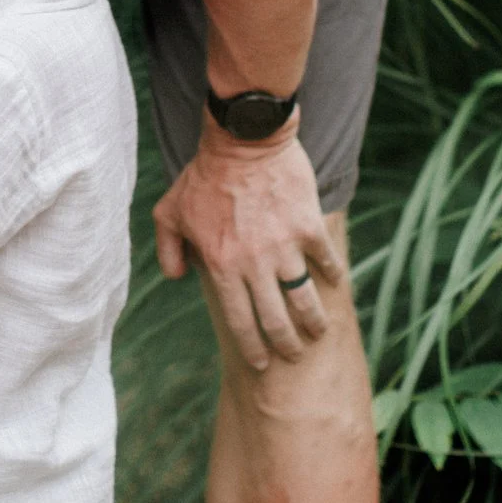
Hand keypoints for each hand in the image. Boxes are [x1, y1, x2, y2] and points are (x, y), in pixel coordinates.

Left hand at [152, 120, 340, 369]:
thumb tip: (176, 278)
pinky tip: (333, 283)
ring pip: (305, 298)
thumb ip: (168, 249)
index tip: (261, 363)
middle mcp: (254, 263)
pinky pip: (325, 260)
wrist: (243, 139)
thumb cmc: (203, 175)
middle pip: (276, 319)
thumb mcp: (169, 212)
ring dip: (314, 321)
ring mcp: (284, 246)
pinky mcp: (307, 226)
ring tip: (317, 330)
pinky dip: (331, 275)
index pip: (239, 321)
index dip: (253, 348)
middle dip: (286, 345)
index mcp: (221, 265)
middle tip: (294, 355)